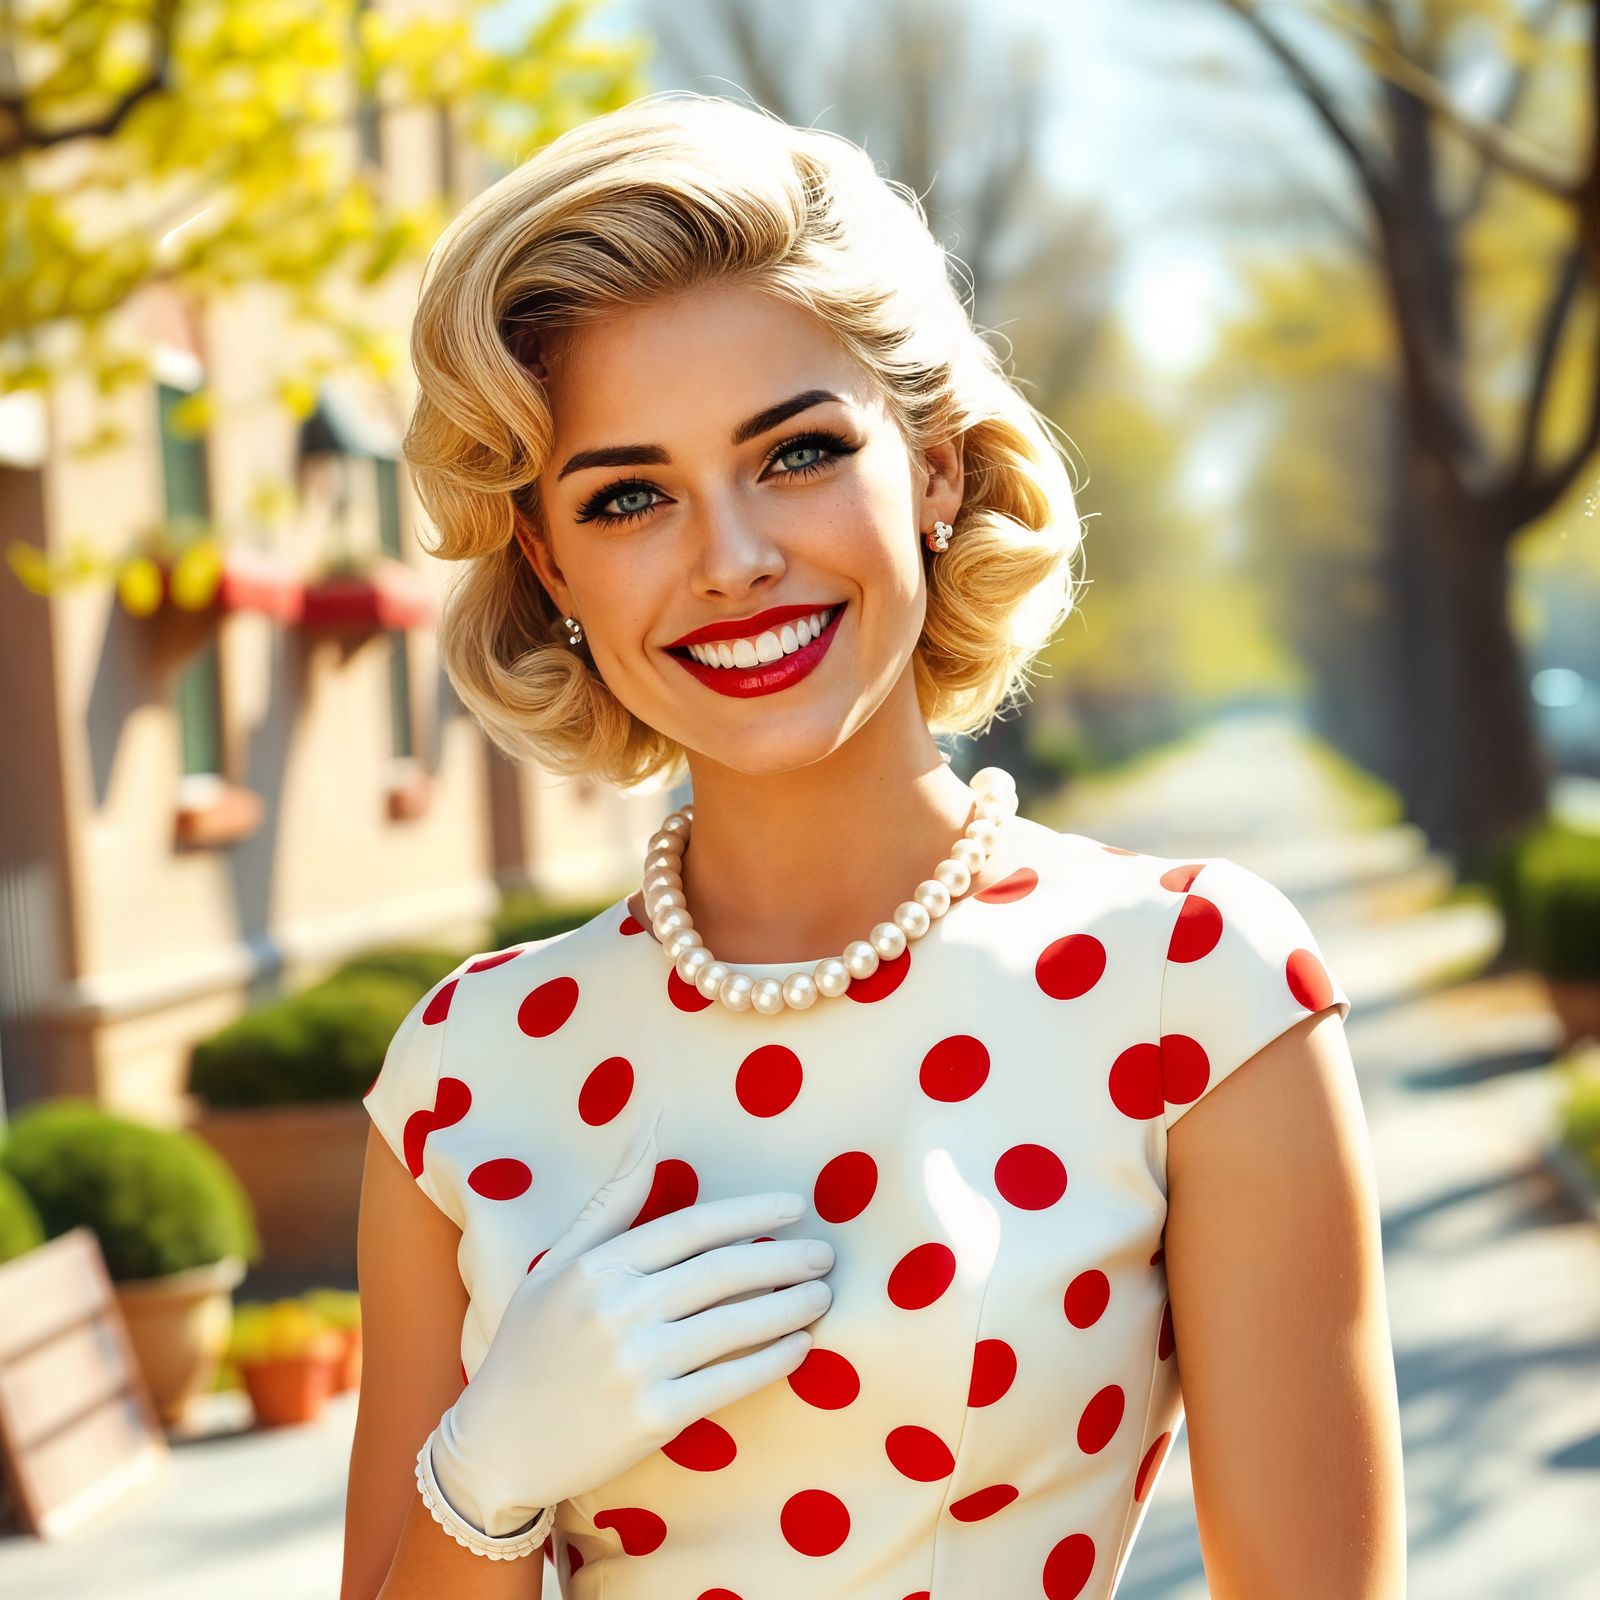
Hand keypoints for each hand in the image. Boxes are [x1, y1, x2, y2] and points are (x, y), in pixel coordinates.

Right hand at [428, 1108, 834, 1534]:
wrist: (495, 1445)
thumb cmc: (529, 1346)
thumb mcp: (556, 1265)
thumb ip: (610, 1202)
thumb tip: (652, 1128)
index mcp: (598, 1266)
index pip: (692, 1227)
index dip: (750, 1212)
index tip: (796, 1205)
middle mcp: (618, 1309)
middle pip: (722, 1272)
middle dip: (783, 1258)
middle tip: (825, 1254)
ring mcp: (636, 1364)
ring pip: (733, 1325)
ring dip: (787, 1308)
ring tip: (821, 1297)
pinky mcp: (651, 1416)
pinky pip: (728, 1382)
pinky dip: (769, 1363)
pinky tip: (798, 1348)